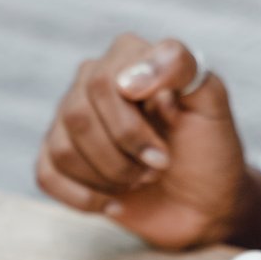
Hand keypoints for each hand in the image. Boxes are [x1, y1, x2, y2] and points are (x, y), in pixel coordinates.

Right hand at [36, 33, 248, 249]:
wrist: (208, 202)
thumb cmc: (210, 148)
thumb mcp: (213, 103)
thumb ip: (182, 70)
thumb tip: (128, 79)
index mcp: (129, 58)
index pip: (102, 81)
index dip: (131, 125)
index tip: (165, 147)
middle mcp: (93, 81)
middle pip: (78, 116)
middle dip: (123, 154)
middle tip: (159, 166)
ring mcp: (72, 120)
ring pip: (63, 149)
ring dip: (110, 176)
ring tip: (142, 179)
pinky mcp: (60, 159)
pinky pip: (47, 175)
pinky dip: (85, 197)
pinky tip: (116, 201)